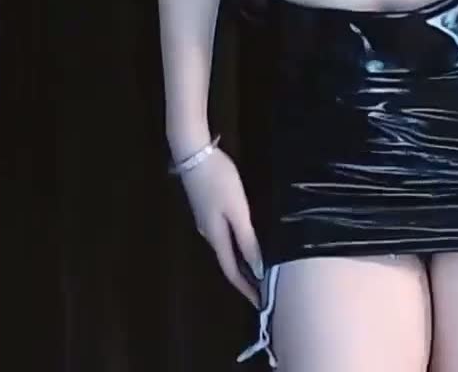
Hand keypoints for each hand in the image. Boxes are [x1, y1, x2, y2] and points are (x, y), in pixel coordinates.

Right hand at [178, 146, 264, 306]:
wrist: (193, 154)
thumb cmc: (219, 181)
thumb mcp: (237, 210)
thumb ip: (246, 239)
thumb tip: (257, 268)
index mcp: (216, 236)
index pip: (232, 271)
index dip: (246, 288)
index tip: (260, 303)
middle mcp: (208, 234)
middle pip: (228, 263)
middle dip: (245, 278)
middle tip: (264, 289)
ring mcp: (205, 221)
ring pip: (225, 249)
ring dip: (241, 262)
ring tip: (259, 270)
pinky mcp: (206, 209)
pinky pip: (224, 236)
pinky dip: (237, 246)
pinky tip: (246, 243)